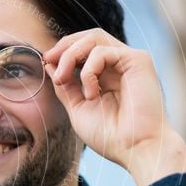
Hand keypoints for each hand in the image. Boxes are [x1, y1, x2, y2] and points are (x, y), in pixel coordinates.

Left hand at [43, 28, 185, 185]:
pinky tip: (91, 93)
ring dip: (71, 54)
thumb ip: (65, 86)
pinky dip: (89, 70)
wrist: (134, 149)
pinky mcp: (138, 60)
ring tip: (63, 79)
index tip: (46, 61)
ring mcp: (129, 61)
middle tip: (49, 60)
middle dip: (64, 46)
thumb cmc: (110, 136)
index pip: (83, 49)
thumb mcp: (78, 108)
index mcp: (106, 75)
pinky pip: (103, 51)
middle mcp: (119, 65)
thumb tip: (49, 63)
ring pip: (94, 37)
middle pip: (88, 37)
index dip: (62, 51)